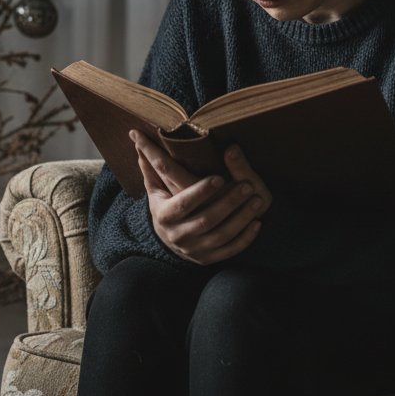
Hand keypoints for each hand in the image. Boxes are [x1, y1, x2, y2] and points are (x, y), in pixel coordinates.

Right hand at [130, 129, 272, 266]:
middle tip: (247, 186)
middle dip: (228, 203)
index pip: (183, 203)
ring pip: (221, 235)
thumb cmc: (166, 207)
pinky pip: (230, 250)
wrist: (170, 241)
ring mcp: (194, 249)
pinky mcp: (209, 259)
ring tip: (257, 200)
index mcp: (165, 215)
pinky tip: (257, 223)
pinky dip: (245, 238)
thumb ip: (151, 167)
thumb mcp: (157, 190)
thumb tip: (136, 136)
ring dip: (241, 218)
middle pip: (206, 220)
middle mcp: (178, 235)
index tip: (219, 177)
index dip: (200, 192)